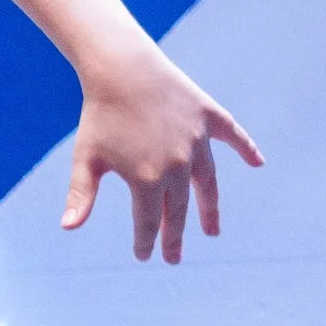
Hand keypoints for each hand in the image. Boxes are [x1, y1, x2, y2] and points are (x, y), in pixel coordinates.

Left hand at [62, 38, 261, 260]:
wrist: (121, 68)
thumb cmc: (100, 115)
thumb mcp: (87, 158)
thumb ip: (81, 195)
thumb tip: (68, 228)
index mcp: (147, 178)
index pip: (149, 222)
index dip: (146, 242)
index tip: (143, 255)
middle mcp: (178, 164)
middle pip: (178, 210)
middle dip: (175, 237)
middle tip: (174, 257)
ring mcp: (197, 141)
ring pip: (207, 183)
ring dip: (210, 209)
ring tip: (212, 231)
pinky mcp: (208, 117)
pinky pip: (233, 136)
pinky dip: (246, 149)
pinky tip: (257, 162)